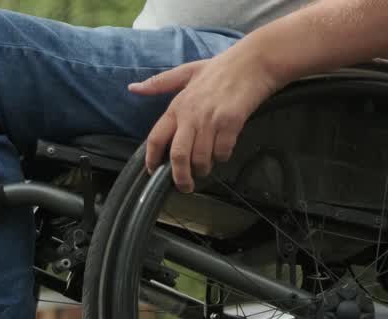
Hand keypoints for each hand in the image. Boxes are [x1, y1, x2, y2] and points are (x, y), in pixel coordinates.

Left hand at [129, 51, 280, 192]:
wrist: (255, 61)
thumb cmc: (220, 67)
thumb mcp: (185, 72)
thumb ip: (159, 84)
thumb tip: (133, 88)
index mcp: (177, 106)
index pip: (156, 138)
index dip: (151, 158)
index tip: (152, 171)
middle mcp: (191, 115)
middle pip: (178, 155)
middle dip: (179, 176)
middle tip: (184, 186)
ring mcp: (212, 120)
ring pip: (201, 157)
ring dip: (203, 168)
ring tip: (205, 169)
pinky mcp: (232, 122)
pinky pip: (223, 150)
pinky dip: (222, 157)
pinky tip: (223, 154)